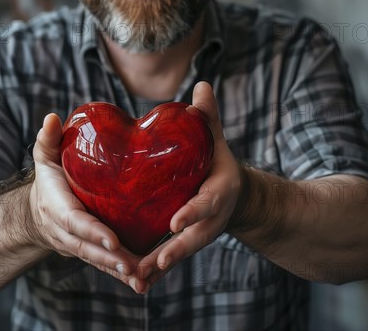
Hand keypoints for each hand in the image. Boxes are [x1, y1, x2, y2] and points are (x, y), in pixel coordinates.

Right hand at [28, 113, 145, 291]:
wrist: (37, 210)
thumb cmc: (48, 178)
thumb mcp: (44, 156)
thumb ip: (48, 139)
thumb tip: (51, 118)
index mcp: (57, 206)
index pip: (75, 221)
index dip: (92, 231)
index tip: (113, 239)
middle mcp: (65, 230)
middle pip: (88, 248)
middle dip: (110, 258)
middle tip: (133, 265)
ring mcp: (77, 244)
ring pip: (98, 260)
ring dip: (119, 271)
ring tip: (142, 278)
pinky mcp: (90, 250)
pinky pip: (105, 264)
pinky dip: (121, 274)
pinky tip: (142, 281)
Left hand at [137, 81, 241, 290]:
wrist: (232, 193)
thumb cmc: (217, 162)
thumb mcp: (215, 139)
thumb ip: (208, 117)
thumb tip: (202, 85)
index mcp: (218, 193)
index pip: (207, 203)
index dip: (193, 213)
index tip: (175, 223)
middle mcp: (209, 218)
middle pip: (194, 238)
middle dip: (176, 251)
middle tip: (156, 261)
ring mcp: (198, 233)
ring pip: (180, 253)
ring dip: (160, 267)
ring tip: (138, 278)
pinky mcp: (185, 241)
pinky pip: (171, 257)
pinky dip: (156, 271)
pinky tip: (136, 282)